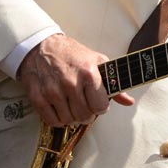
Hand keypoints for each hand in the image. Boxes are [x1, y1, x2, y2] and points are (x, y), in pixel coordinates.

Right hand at [17, 34, 134, 125]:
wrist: (42, 47)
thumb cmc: (72, 54)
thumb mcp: (97, 61)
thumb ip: (114, 82)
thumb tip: (129, 101)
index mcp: (88, 73)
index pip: (100, 107)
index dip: (101, 106)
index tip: (98, 101)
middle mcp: (70, 83)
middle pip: (84, 116)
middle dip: (88, 113)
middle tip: (85, 105)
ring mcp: (53, 91)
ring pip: (69, 120)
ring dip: (72, 116)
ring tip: (72, 105)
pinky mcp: (38, 98)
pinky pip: (52, 121)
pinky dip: (58, 119)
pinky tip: (61, 108)